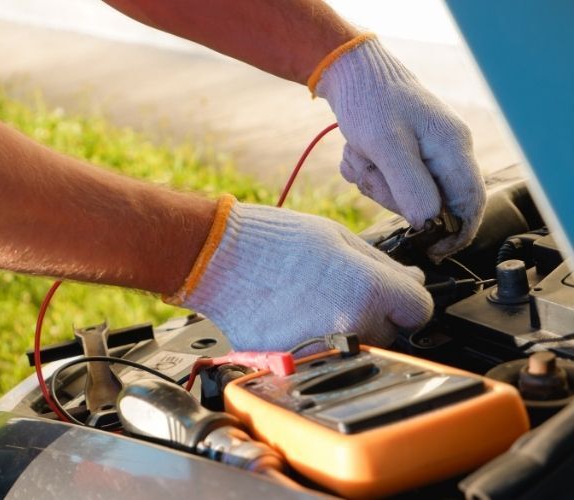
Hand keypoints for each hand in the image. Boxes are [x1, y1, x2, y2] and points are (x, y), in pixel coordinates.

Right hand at [165, 196, 432, 351]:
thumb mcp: (337, 237)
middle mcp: (350, 326)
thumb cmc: (272, 240)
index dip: (407, 298)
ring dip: (346, 331)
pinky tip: (294, 315)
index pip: (419, 310)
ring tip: (313, 301)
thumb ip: (383, 264)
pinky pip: (321, 357)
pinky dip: (314, 342)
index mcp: (368, 290)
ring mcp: (321, 350)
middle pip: (390, 332)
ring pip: (356, 348)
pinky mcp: (294, 363)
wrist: (218, 259)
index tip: (393, 293)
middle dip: (375, 313)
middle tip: (338, 289)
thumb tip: (412, 281)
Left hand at [314, 35, 485, 260]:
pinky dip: (367, 173)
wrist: (350, 74)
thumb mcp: (386, 146)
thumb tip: (428, 223)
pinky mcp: (404, 156)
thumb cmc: (371, 102)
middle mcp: (445, 153)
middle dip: (393, 196)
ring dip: (375, 182)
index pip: (470, 204)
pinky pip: (386, 182)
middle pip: (430, 204)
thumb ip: (410, 186)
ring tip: (361, 155)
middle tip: (370, 171)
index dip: (454, 234)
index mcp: (452, 148)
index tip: (428, 249)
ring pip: (403, 195)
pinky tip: (358, 153)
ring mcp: (424, 155)